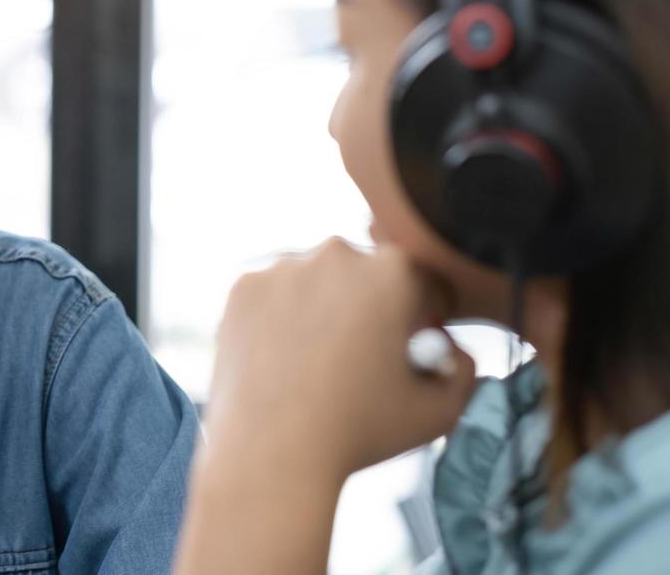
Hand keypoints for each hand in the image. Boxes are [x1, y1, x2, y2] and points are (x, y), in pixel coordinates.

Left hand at [205, 237, 478, 481]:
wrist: (272, 452)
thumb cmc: (359, 432)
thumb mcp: (440, 410)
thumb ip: (464, 369)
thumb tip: (451, 348)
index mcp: (393, 272)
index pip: (424, 284)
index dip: (427, 317)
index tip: (414, 346)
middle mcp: (335, 254)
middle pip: (367, 275)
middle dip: (372, 307)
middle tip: (362, 357)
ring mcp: (281, 266)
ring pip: (315, 281)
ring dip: (323, 308)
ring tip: (318, 362)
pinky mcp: (242, 286)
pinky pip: (273, 294)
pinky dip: (279, 317)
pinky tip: (283, 358)